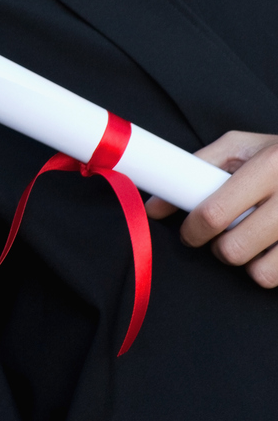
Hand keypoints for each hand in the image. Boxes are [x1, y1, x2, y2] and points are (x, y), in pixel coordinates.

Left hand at [147, 131, 277, 286]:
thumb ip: (195, 169)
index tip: (188, 234)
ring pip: (261, 272)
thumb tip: (154, 206)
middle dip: (217, 248)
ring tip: (249, 243)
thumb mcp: (241, 147)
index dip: (193, 230)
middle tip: (220, 237)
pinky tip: (272, 250)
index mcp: (270, 166)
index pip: (216, 212)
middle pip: (234, 249)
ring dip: (247, 263)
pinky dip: (271, 270)